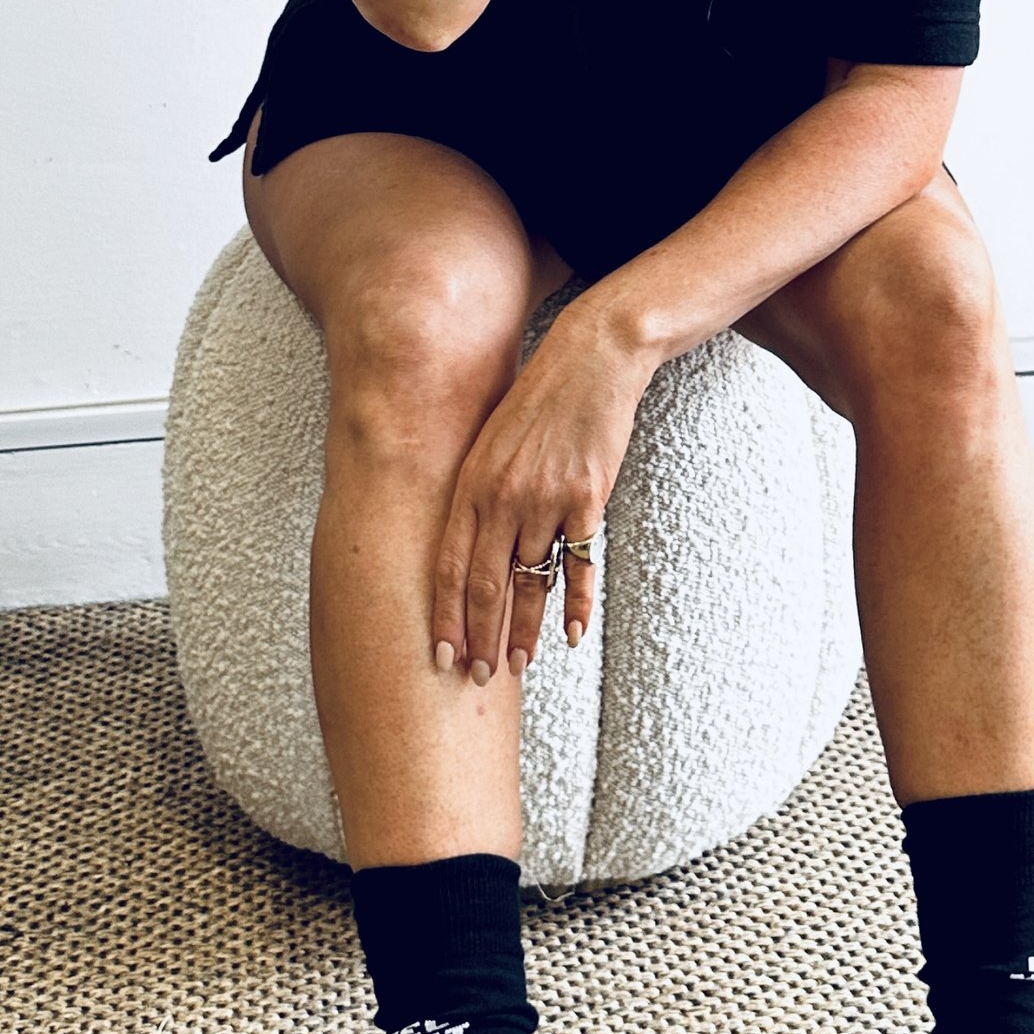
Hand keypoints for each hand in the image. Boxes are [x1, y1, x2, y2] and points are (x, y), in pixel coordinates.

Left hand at [431, 301, 650, 682]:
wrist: (594, 356)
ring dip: (524, 629)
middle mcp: (502, 496)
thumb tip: (473, 537)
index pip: (446, 564)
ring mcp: (545, 499)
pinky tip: (570, 634)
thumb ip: (480, 488)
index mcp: (472, 482)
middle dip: (479, 636)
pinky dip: (576, 602)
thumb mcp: (494, 438)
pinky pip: (579, 564)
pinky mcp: (587, 498)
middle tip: (476, 677)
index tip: (439, 653)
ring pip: (530, 581)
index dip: (443, 614)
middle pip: (484, 584)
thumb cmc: (542, 396)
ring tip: (518, 664)